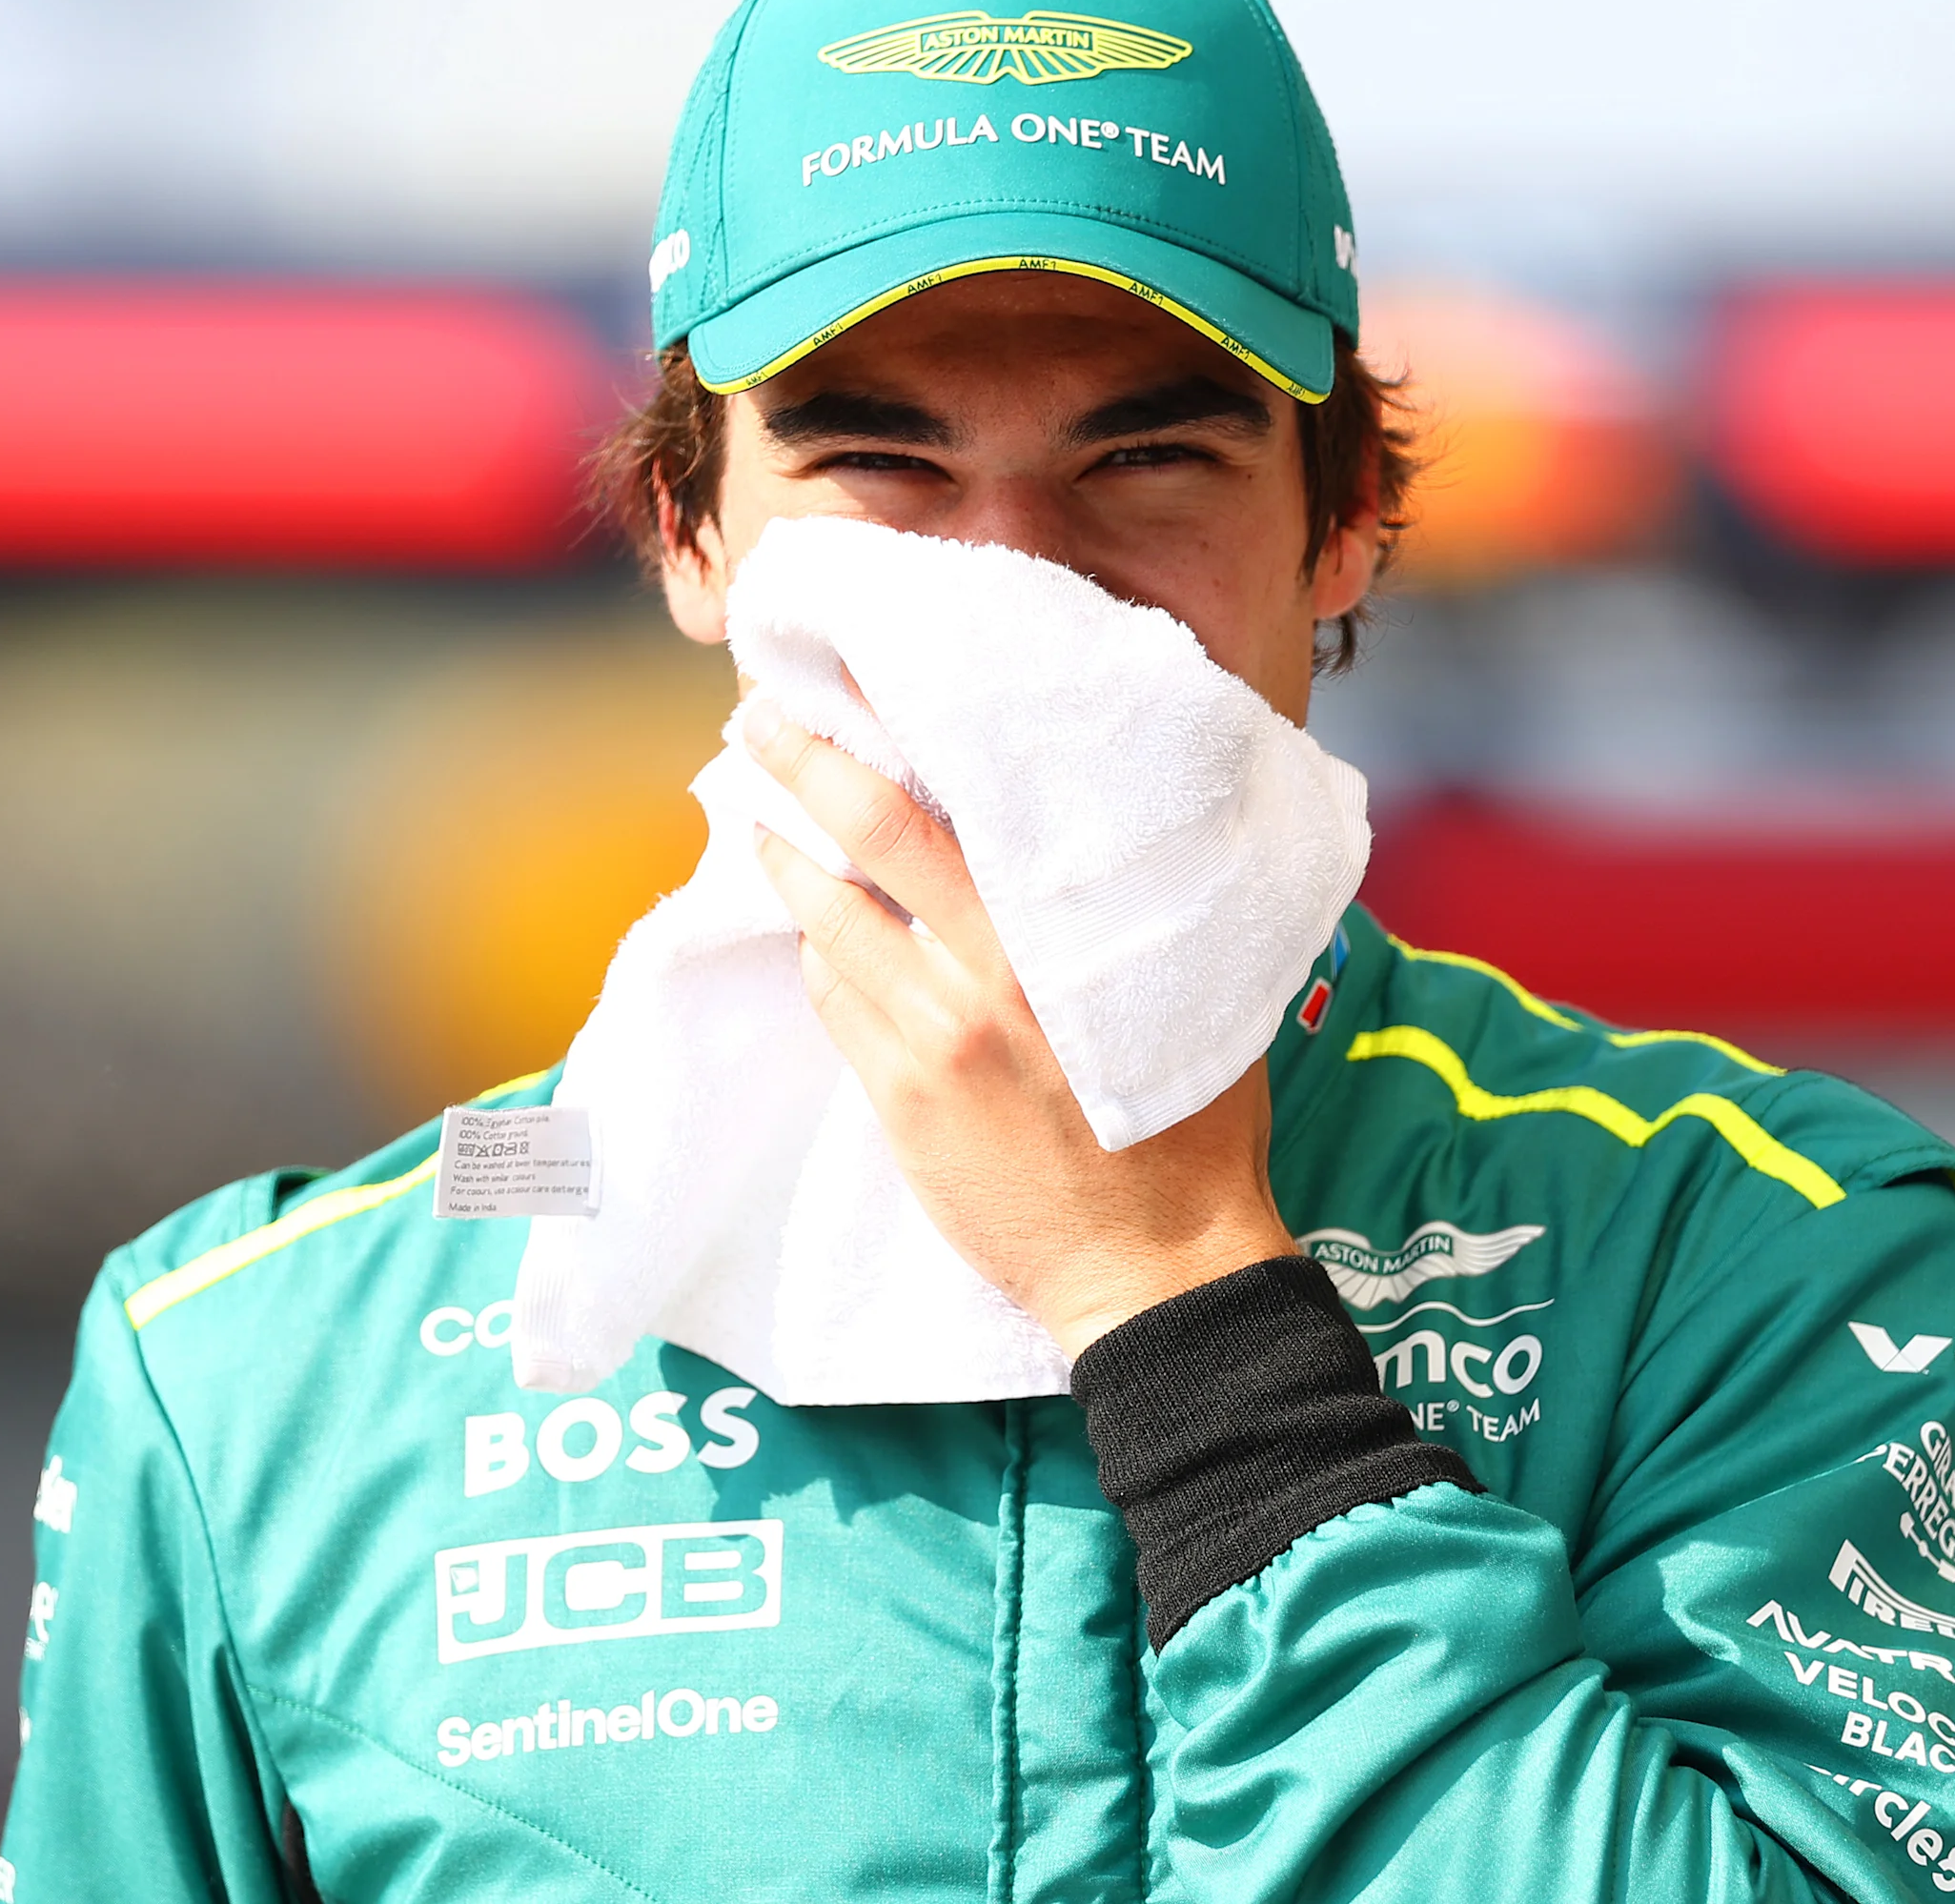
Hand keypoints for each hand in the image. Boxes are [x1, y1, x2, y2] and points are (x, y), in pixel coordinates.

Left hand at [741, 698, 1297, 1356]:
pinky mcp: (899, 1101)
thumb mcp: (1188, 995)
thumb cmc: (1193, 1127)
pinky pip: (838, 1005)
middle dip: (804, 771)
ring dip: (794, 867)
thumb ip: (1137, 913)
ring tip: (769, 829)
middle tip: (761, 720)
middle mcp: (982, 977)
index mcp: (1054, 939)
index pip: (941, 814)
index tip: (843, 688)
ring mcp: (929, 1040)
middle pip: (867, 845)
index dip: (878, 745)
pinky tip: (821, 940)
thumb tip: (1115, 832)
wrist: (1154, 1265)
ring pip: (833, 927)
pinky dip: (823, 959)